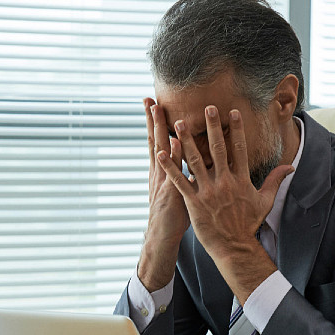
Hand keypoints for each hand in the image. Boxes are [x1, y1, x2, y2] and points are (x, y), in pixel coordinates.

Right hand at [137, 97, 187, 290]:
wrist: (161, 236)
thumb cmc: (172, 213)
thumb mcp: (175, 187)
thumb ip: (179, 169)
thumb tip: (186, 151)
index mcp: (160, 170)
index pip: (157, 141)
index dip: (155, 122)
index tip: (154, 103)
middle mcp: (158, 171)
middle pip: (154, 140)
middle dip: (152, 119)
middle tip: (149, 98)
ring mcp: (162, 180)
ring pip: (159, 150)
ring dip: (159, 129)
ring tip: (157, 110)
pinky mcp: (169, 191)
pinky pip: (171, 171)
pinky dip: (171, 157)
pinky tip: (173, 143)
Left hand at [158, 105, 292, 301]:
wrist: (234, 246)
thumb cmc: (249, 224)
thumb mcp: (265, 201)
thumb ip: (275, 180)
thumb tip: (290, 166)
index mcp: (241, 180)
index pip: (239, 149)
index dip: (236, 130)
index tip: (233, 112)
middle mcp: (224, 182)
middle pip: (217, 149)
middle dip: (212, 127)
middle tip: (207, 107)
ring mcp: (208, 192)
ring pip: (195, 161)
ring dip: (186, 141)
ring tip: (178, 123)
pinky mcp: (193, 202)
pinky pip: (179, 181)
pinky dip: (169, 167)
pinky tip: (160, 153)